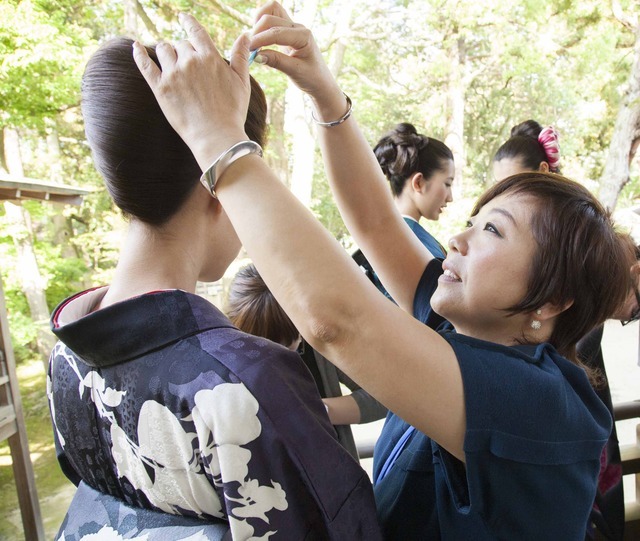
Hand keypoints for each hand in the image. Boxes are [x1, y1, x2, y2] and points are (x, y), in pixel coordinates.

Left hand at [133, 13, 249, 168]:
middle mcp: (190, 61)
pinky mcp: (160, 88)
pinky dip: (139, 53)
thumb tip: (245, 34)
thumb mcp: (242, 82)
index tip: (182, 17)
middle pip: (180, 44)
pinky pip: (145, 64)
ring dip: (166, 52)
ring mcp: (173, 74)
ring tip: (170, 61)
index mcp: (209, 57)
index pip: (196, 31)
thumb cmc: (232, 112)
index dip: (188, 22)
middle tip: (187, 65)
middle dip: (183, 50)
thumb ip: (240, 56)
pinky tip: (136, 47)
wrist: (216, 136)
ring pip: (164, 50)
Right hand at [250, 1, 344, 117]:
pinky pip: (272, 18)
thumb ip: (276, 61)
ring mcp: (293, 26)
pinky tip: (259, 40)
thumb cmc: (311, 78)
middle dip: (257, 32)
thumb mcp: (295, 72)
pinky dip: (262, 24)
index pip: (276, 33)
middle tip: (249, 49)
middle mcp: (298, 27)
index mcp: (303, 36)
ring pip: (271, 11)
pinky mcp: (287, 30)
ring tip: (254, 42)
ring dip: (259, 23)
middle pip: (270, 18)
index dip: (259, 40)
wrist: (320, 81)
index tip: (247, 50)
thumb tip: (256, 56)